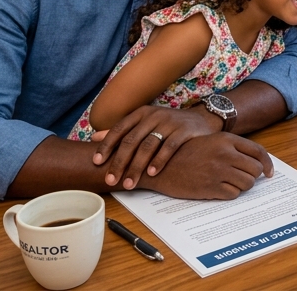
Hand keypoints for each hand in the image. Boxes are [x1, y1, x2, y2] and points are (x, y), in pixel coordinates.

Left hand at [92, 105, 217, 189]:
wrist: (202, 120)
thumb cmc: (168, 125)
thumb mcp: (145, 124)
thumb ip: (122, 131)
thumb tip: (94, 138)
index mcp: (141, 113)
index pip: (119, 129)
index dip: (107, 146)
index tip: (97, 162)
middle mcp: (153, 116)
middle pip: (132, 140)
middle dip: (119, 162)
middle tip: (111, 180)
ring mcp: (169, 122)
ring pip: (148, 145)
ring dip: (137, 166)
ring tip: (130, 183)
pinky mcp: (184, 130)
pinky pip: (169, 147)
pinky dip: (159, 161)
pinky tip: (152, 173)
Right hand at [144, 133, 274, 199]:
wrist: (159, 165)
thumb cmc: (184, 153)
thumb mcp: (209, 142)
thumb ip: (231, 148)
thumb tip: (255, 162)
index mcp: (226, 140)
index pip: (258, 152)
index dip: (267, 164)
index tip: (269, 173)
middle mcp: (225, 154)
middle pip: (255, 170)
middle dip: (252, 176)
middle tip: (242, 179)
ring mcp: (219, 171)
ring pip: (247, 184)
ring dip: (241, 186)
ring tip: (228, 184)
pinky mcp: (211, 187)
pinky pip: (233, 194)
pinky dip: (229, 194)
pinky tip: (218, 189)